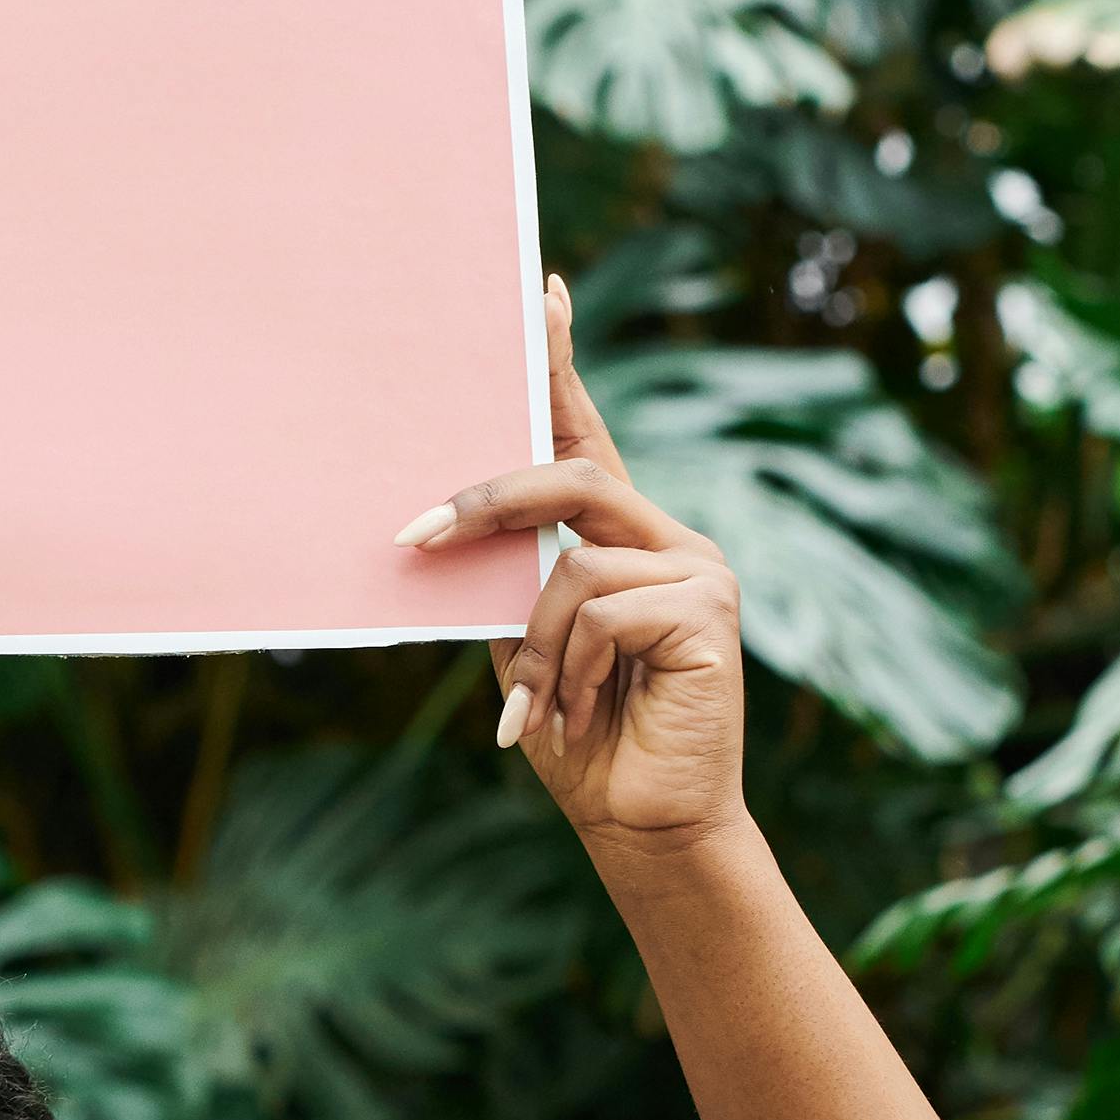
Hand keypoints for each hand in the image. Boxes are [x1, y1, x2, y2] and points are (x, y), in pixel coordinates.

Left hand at [406, 274, 744, 849]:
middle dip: (482, 504)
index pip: (587, 436)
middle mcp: (668, 541)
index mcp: (623, 542)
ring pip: (571, 566)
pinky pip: (601, 608)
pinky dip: (570, 670)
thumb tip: (445, 535)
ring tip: (538, 714)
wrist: (645, 828)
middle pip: (571, 475)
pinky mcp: (711, 612)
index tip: (540, 291)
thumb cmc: (581, 743)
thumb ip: (507, 589)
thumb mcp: (524, 654)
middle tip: (408, 538)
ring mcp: (699, 571)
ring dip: (532, 650)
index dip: (562, 364)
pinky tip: (582, 716)